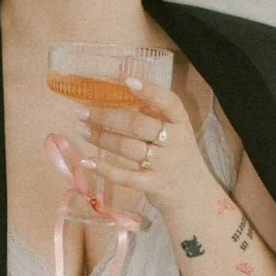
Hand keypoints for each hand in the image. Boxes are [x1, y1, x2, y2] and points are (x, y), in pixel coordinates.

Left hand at [73, 74, 210, 228]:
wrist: (193, 194)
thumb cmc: (178, 155)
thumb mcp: (175, 130)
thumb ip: (156, 113)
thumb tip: (126, 91)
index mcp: (181, 123)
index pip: (169, 102)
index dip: (150, 91)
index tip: (127, 81)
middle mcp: (175, 141)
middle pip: (138, 125)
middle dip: (107, 117)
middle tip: (82, 111)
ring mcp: (164, 165)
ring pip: (128, 148)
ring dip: (101, 138)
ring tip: (82, 130)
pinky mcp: (154, 185)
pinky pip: (126, 177)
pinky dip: (105, 169)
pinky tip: (88, 162)